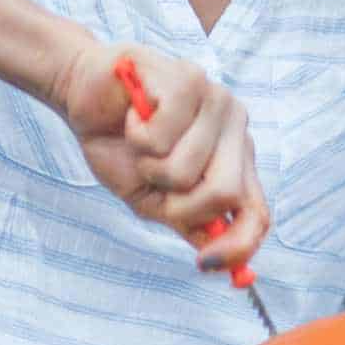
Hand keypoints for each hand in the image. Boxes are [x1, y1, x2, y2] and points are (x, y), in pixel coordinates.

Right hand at [51, 39, 269, 266]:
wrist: (86, 92)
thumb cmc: (123, 145)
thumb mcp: (152, 197)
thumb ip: (187, 220)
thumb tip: (216, 256)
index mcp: (236, 159)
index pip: (257, 212)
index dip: (239, 247)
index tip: (204, 265)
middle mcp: (237, 128)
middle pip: (227, 193)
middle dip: (180, 203)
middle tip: (153, 179)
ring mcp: (218, 101)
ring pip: (186, 170)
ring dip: (149, 166)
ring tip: (141, 141)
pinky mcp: (190, 80)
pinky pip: (162, 138)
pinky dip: (136, 137)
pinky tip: (136, 117)